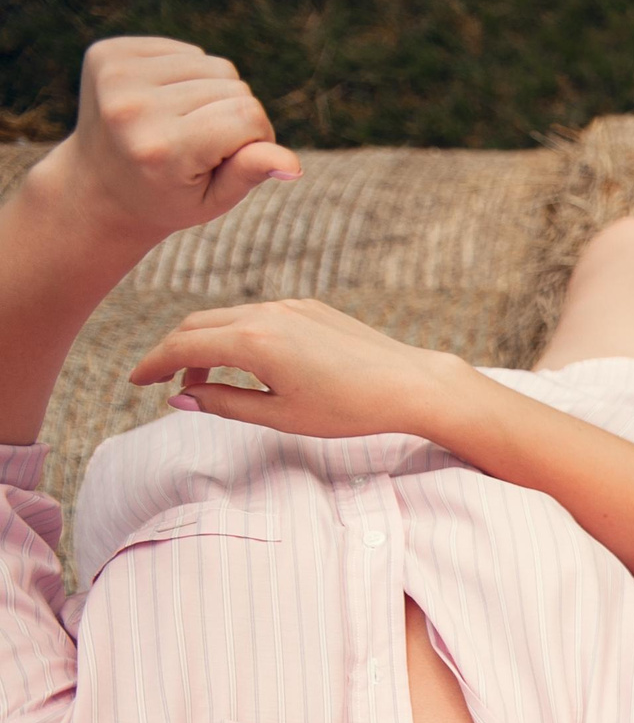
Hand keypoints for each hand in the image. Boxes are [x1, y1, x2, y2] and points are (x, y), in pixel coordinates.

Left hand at [46, 38, 298, 242]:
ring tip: (186, 122)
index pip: (248, 117)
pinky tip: (166, 101)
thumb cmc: (168, 197)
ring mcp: (115, 74)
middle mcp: (132, 107)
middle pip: (233, 87)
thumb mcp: (213, 200)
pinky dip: (188, 75)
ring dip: (214, 92)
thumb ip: (249, 173)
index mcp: (161, 149)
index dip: (257, 139)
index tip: (231, 160)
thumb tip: (292, 165)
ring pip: (214, 65)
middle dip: (234, 116)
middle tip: (201, 146)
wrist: (97, 186)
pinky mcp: (108, 53)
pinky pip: (185, 52)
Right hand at [129, 300, 463, 440]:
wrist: (410, 384)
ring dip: (205, 345)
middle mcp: (267, 313)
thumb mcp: (281, 416)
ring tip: (203, 382)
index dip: (153, 364)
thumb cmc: (349, 408)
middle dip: (172, 352)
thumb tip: (181, 397)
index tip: (135, 382)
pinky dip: (236, 336)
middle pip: (197, 325)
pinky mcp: (309, 307)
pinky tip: (244, 365)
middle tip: (160, 382)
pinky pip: (257, 316)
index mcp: (253, 342)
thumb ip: (225, 404)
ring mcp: (290, 306)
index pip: (183, 346)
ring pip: (227, 318)